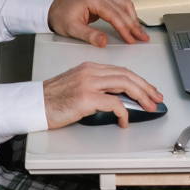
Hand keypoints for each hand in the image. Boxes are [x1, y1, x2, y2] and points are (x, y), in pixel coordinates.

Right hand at [43, 61, 162, 128]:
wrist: (34, 105)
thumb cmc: (52, 100)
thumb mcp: (76, 86)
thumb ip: (96, 88)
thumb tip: (117, 98)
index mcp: (89, 68)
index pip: (121, 71)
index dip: (139, 81)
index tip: (148, 90)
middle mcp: (90, 72)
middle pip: (127, 75)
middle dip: (146, 87)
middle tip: (155, 98)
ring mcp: (88, 83)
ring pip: (125, 84)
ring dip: (141, 97)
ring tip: (148, 107)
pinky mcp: (86, 98)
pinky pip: (114, 103)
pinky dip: (124, 112)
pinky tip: (124, 121)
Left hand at [47, 0, 147, 46]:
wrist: (53, 10)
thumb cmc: (61, 17)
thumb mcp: (73, 29)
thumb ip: (90, 36)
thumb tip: (104, 42)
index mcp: (93, 0)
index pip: (114, 15)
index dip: (124, 29)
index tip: (131, 39)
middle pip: (123, 10)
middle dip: (134, 25)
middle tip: (142, 38)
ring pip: (125, 6)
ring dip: (133, 19)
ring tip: (140, 33)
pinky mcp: (103, 0)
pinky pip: (120, 6)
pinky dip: (128, 15)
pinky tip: (133, 24)